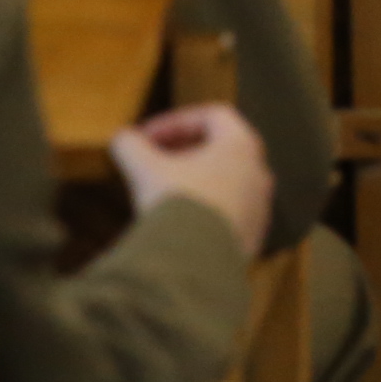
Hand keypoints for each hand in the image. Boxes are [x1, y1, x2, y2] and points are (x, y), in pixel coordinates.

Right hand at [112, 104, 273, 258]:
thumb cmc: (177, 204)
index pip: (213, 116)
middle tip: (152, 162)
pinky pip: (227, 218)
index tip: (145, 137)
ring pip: (226, 185)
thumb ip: (131, 146)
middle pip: (222, 150)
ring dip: (194, 184)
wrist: (196, 265)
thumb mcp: (145, 169)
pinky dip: (204, 214)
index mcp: (242, 146)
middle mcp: (258, 174)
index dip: (175, 121)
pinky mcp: (252, 241)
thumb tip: (121, 138)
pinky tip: (176, 227)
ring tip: (161, 196)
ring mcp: (259, 210)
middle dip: (184, 153)